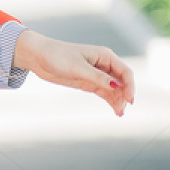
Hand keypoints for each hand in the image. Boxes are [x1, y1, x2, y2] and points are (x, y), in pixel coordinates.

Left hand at [11, 30, 134, 117]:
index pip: (125, 72)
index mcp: (105, 56)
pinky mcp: (88, 82)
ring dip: (118, 100)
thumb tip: (117, 86)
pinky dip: (110, 100)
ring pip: (114, 89)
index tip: (129, 100)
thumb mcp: (78, 68)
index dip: (130, 86)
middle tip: (122, 109)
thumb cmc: (58, 56)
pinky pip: (104, 92)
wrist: (39, 57)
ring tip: (119, 113)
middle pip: (121, 81)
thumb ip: (98, 77)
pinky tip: (114, 109)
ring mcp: (96, 74)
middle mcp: (104, 64)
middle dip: (124, 95)